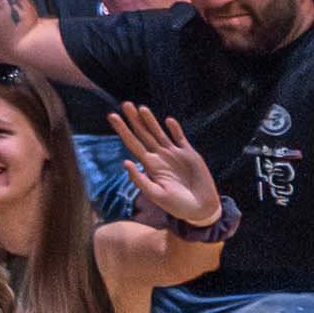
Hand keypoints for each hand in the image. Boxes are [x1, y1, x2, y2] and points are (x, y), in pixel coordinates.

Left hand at [118, 109, 223, 227]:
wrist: (200, 208)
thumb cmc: (177, 205)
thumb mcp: (156, 195)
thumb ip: (140, 180)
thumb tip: (125, 162)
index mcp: (150, 165)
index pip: (132, 143)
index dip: (122, 130)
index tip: (112, 116)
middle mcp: (160, 157)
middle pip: (143, 134)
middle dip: (134, 119)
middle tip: (125, 103)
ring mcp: (174, 154)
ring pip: (159, 133)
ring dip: (151, 120)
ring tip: (141, 107)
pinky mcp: (189, 154)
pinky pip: (180, 138)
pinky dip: (175, 129)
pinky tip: (168, 120)